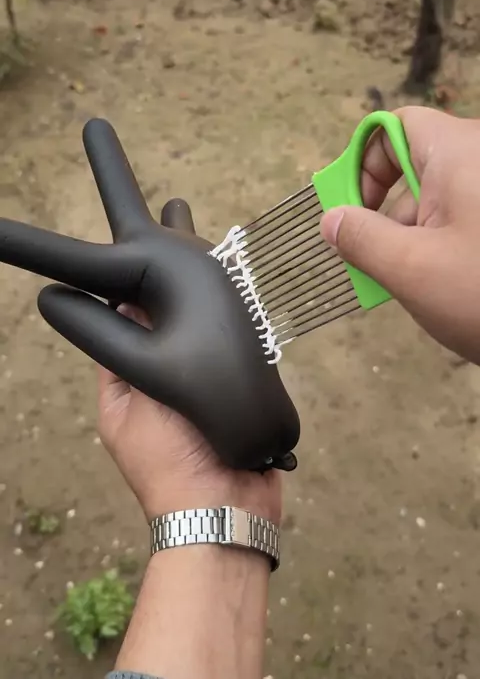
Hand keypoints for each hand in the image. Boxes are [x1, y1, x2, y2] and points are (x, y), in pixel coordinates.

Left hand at [98, 198, 281, 523]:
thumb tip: (118, 297)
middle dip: (179, 277)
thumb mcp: (130, 403)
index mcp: (129, 380)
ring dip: (212, 295)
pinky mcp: (239, 390)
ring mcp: (204, 384)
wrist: (225, 508)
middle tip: (187, 226)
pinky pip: (237, 350)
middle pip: (170, 316)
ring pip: (206, 329)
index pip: (127, 317)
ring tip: (219, 250)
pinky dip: (240, 325)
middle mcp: (166, 377)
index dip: (134, 280)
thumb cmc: (170, 458)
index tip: (148, 243)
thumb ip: (126, 353)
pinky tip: (247, 291)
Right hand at [320, 106, 479, 364]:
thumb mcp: (411, 270)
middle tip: (377, 259)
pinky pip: (467, 216)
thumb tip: (331, 220)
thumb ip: (360, 239)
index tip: (352, 210)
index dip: (364, 162)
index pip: (395, 127)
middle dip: (389, 212)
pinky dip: (448, 242)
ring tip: (416, 284)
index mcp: (456, 153)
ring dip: (417, 234)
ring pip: (443, 196)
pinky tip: (448, 285)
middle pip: (416, 165)